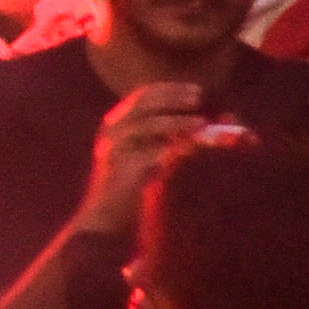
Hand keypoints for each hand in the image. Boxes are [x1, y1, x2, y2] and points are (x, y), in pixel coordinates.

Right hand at [77, 80, 210, 235]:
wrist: (105, 217)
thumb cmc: (129, 186)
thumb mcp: (146, 155)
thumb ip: (167, 138)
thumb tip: (203, 125)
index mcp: (116, 124)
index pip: (143, 96)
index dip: (170, 90)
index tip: (196, 91)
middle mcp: (112, 131)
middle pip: (144, 103)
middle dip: (174, 98)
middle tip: (199, 98)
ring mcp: (116, 148)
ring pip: (147, 124)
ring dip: (177, 121)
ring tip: (201, 122)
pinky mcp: (124, 168)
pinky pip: (153, 152)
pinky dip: (175, 147)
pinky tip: (193, 147)